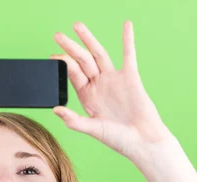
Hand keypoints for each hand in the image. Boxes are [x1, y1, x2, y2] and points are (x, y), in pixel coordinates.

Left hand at [50, 20, 176, 165]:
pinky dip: (128, 40)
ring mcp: (113, 80)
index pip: (72, 75)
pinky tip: (126, 25)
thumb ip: (74, 120)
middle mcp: (98, 85)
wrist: (143, 141)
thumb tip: (55, 109)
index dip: (63, 64)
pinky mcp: (130, 78)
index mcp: (87, 96)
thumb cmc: (119, 140)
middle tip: (57, 35)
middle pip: (82, 61)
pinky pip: (128, 55)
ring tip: (77, 26)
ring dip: (89, 39)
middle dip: (70, 47)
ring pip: (99, 54)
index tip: (53, 56)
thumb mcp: (93, 129)